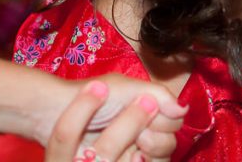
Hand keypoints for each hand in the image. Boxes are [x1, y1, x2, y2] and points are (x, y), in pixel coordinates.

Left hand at [45, 80, 182, 161]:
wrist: (57, 112)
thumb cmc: (92, 95)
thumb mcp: (127, 88)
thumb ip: (159, 95)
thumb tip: (184, 109)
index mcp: (149, 110)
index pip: (176, 122)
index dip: (165, 121)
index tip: (149, 114)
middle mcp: (143, 131)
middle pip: (170, 145)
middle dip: (156, 139)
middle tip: (139, 135)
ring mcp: (131, 151)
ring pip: (157, 160)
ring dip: (145, 153)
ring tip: (129, 147)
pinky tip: (129, 158)